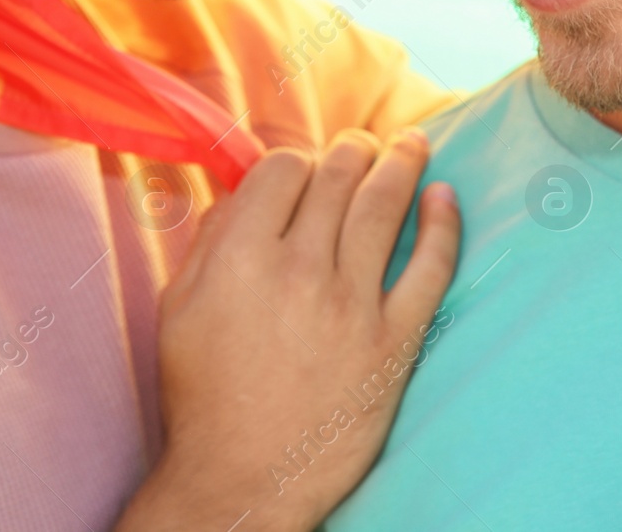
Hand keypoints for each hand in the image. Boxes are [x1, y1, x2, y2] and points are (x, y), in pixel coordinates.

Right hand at [114, 129, 460, 531]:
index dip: (298, 159)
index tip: (306, 167)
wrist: (242, 480)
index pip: (284, 168)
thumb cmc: (203, 396)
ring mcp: (351, 304)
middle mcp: (299, 269)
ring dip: (401, 162)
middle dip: (353, 151)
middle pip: (338, 177)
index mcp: (240, 256)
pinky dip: (442, 225)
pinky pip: (431, 268)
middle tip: (364, 145)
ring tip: (413, 142)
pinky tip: (444, 198)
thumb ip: (209, 242)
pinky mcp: (394, 341)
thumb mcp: (178, 309)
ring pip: (384, 207)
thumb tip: (242, 193)